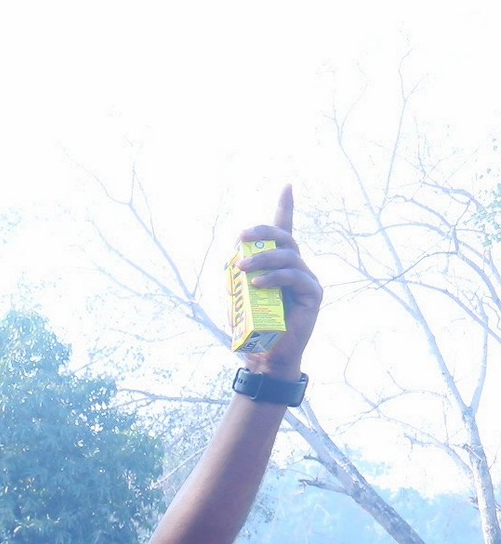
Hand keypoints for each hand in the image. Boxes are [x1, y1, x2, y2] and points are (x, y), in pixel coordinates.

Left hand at [233, 185, 321, 377]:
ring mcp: (306, 280)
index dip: (286, 208)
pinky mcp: (313, 294)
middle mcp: (296, 268)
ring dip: (262, 259)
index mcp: (279, 265)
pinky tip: (257, 283)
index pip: (285, 232)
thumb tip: (230, 260)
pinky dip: (275, 277)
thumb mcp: (238, 298)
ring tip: (241, 269)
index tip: (288, 186)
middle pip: (285, 238)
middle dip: (263, 233)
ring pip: (289, 256)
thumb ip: (237, 277)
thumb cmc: (252, 327)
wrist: (266, 357)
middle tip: (240, 238)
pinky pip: (296, 277)